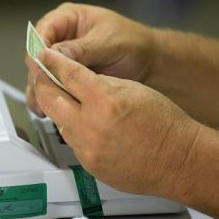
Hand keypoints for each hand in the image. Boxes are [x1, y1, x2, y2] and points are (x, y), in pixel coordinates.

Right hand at [26, 3, 155, 115]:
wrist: (149, 64)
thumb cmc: (133, 43)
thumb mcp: (107, 42)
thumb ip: (80, 49)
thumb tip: (52, 56)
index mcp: (68, 19)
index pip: (42, 34)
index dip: (39, 52)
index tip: (42, 69)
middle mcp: (61, 38)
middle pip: (37, 57)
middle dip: (38, 75)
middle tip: (42, 91)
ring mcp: (63, 60)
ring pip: (41, 75)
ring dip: (40, 90)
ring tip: (42, 106)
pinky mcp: (68, 78)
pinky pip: (53, 87)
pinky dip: (50, 98)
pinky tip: (48, 109)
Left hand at [33, 48, 199, 195]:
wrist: (177, 160)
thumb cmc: (163, 123)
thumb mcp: (133, 88)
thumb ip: (101, 83)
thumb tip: (79, 80)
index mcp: (105, 99)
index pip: (67, 73)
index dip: (52, 61)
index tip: (44, 55)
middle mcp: (91, 124)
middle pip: (49, 98)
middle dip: (42, 83)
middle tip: (42, 76)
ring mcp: (87, 147)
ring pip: (57, 121)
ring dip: (56, 107)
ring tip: (62, 99)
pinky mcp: (88, 164)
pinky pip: (71, 141)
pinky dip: (72, 128)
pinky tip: (82, 123)